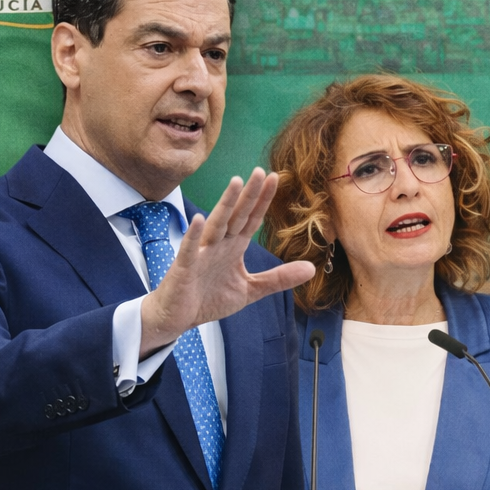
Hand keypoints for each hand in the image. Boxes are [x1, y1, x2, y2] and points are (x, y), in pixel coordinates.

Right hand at [138, 169, 314, 357]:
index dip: (263, 200)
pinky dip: (194, 235)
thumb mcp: (250, 290)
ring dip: (226, 204)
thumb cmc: (209, 299)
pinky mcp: (184, 267)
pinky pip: (190, 249)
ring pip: (216, 225)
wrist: (178, 317)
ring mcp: (201, 253)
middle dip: (249, 194)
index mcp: (233, 247)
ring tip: (235, 183)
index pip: (252, 219)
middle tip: (260, 172)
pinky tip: (199, 220)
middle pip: (236, 215)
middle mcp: (218, 245)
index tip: (275, 177)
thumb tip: (311, 269)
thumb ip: (278, 279)